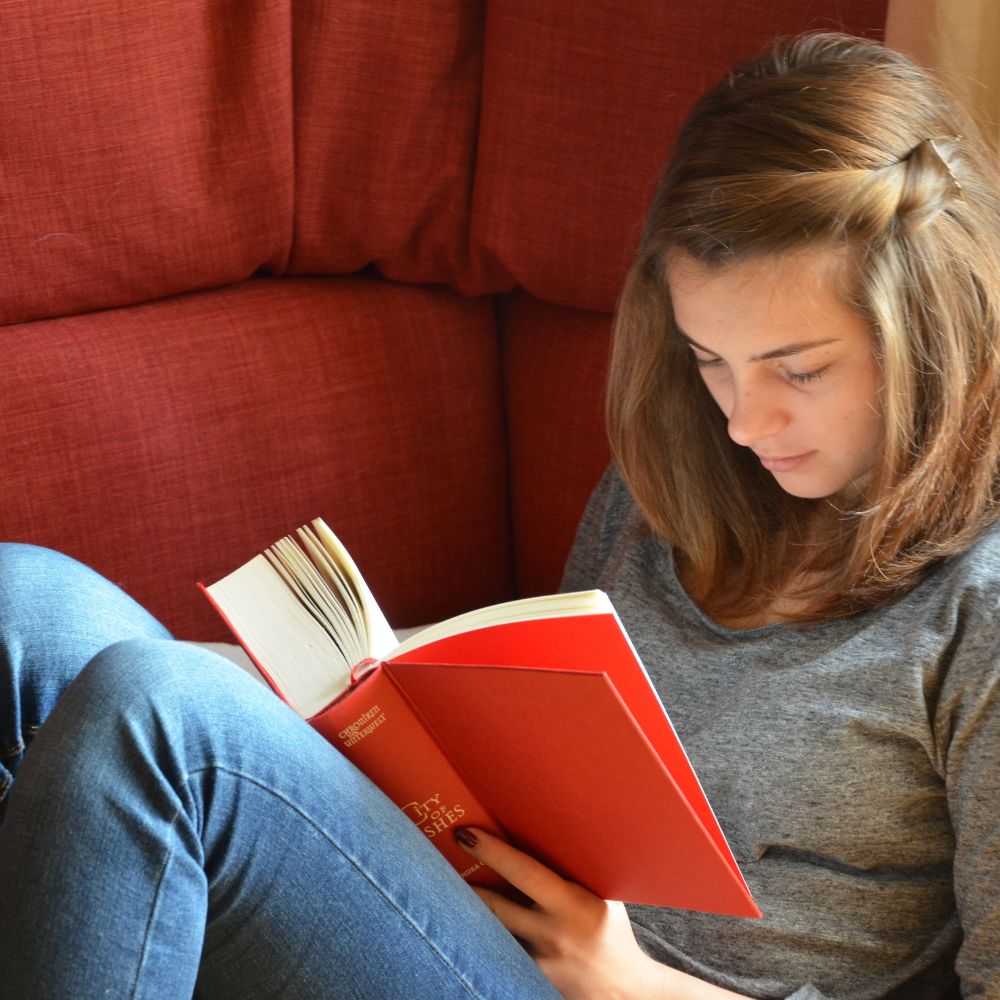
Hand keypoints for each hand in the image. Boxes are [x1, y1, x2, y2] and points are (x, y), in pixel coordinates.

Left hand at [453, 826, 671, 999]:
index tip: (466, 834)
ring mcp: (539, 962)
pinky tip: (466, 929)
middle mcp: (552, 934)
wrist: (626, 992)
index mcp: (574, 904)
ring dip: (467, 913)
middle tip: (436, 858)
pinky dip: (483, 940)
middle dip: (464, 882)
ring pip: (490, 933)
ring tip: (441, 893)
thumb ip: (573, 871)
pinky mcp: (530, 981)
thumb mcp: (601, 894)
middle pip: (494, 905)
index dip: (492, 852)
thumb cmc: (613, 933)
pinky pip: (499, 954)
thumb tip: (544, 829)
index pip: (524, 872)